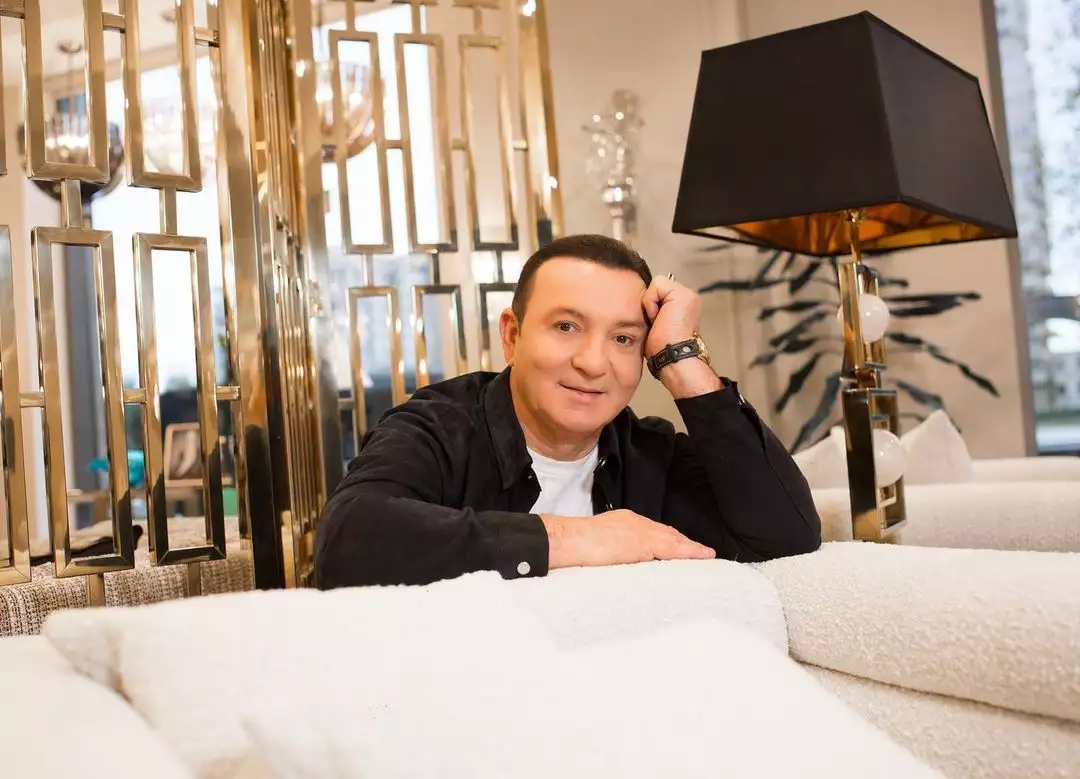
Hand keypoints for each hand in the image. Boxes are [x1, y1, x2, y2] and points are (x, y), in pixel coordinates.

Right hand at [541, 510, 715, 569]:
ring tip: (705, 556)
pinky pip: (672, 547)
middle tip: (700, 553)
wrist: (568, 541)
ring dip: (689, 548)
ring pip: (673, 539)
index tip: (681, 548)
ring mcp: (640, 531)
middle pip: (667, 533)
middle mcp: (635, 522)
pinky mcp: (643, 542)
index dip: (669, 540)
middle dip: (683, 543)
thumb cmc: (575, 546)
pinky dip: (688, 552)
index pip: (653, 531)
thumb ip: (613, 551)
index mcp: (624, 522)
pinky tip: (700, 557)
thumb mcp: (599, 544)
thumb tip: (618, 564)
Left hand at [642, 274, 721, 397]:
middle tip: (657, 323)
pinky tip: (659, 318)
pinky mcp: (682, 293)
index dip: (650, 306)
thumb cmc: (663, 348)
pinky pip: (656, 285)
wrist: (672, 356)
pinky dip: (651, 302)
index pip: (657, 292)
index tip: (656, 324)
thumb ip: (655, 309)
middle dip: (650, 305)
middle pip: (656, 287)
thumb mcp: (656, 323)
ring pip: (656, 285)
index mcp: (682, 305)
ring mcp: (687, 294)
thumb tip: (643, 301)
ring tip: (659, 321)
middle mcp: (687, 297)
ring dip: (651, 305)